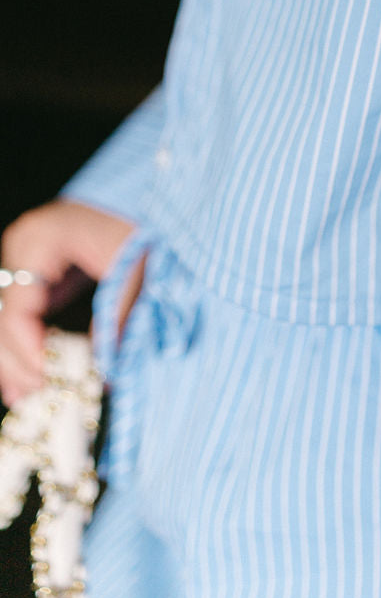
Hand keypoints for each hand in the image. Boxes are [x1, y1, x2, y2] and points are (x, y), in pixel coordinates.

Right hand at [0, 201, 136, 406]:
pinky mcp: (32, 275)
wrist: (148, 200)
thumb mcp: (140, 265)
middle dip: (17, 362)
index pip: (17, 306)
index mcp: (41, 238)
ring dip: (14, 363)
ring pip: (3, 323)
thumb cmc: (143, 224)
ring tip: (32, 397)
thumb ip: (123, 312)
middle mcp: (21, 248)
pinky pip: (16, 317)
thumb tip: (107, 371)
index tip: (50, 377)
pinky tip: (27, 383)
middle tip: (42, 394)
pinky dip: (21, 349)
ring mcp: (22, 260)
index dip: (28, 348)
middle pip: (1, 318)